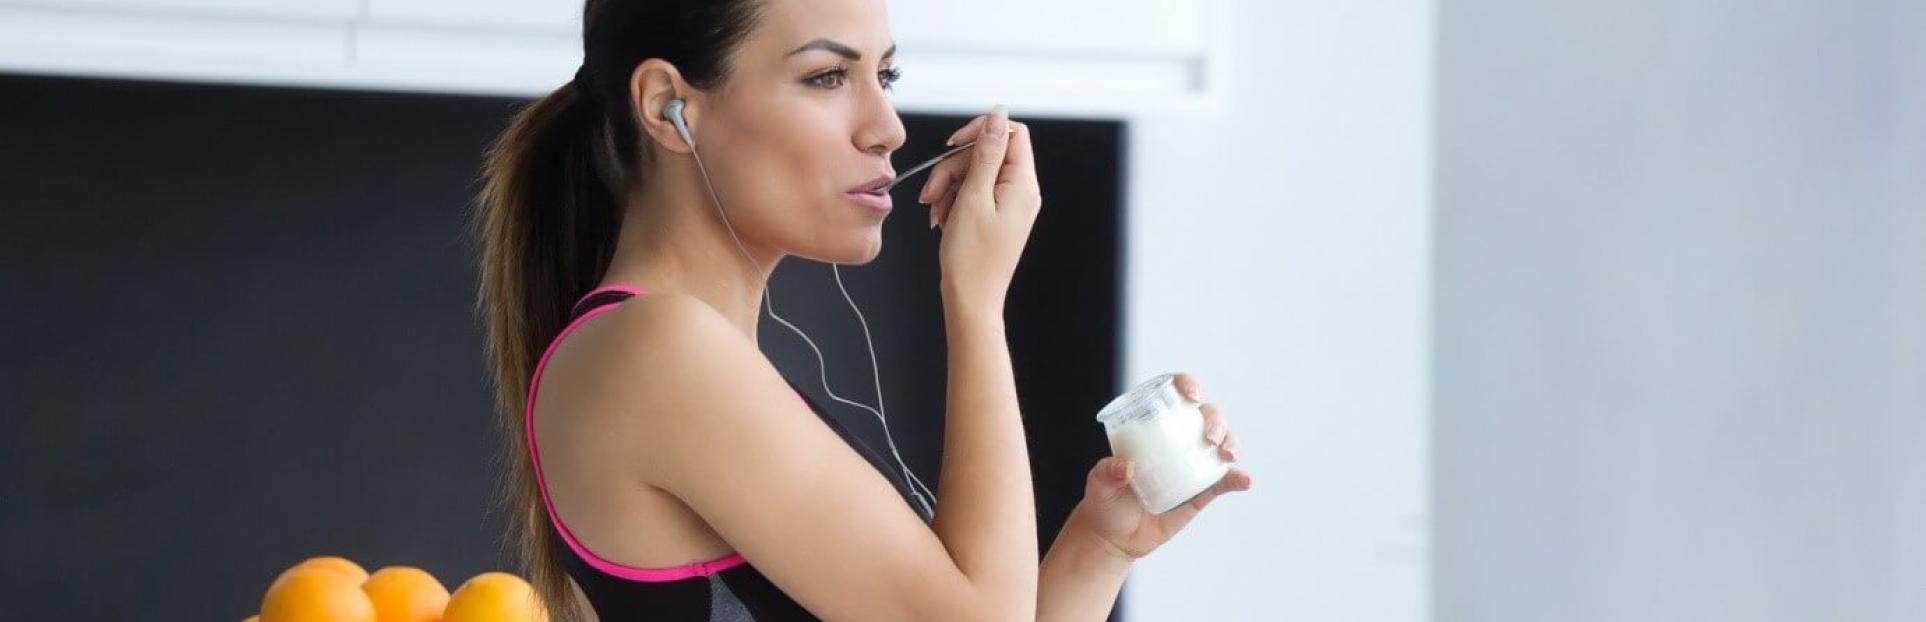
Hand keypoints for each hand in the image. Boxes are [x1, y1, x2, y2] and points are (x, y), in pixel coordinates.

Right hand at [917, 105, 1039, 316]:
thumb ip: (987, 154)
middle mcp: (1021, 192)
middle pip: (987, 154)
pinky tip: (941, 219)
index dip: (981, 131)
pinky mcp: (995, 216)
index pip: (1011, 133)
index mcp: (1023, 185)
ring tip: (935, 210)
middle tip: (933, 191)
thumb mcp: (974, 197)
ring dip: (948, 186)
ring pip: (974, 173)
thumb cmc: (971, 258)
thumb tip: (998, 116)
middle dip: (954, 168)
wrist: (971, 301)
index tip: (953, 145)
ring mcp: (1009, 204)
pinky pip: (972, 193)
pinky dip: (953, 201)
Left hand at [1067, 372, 1251, 558]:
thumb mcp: (1098, 483)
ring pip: (1220, 444)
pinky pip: (1223, 481)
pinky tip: (1244, 479)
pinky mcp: (1201, 492)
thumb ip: (1106, 473)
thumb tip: (1127, 467)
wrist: (1114, 538)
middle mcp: (1177, 441)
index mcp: (1153, 428)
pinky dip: (1237, 478)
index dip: (1187, 386)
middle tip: (1209, 437)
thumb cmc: (1104, 501)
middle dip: (1215, 420)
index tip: (1191, 395)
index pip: (1174, 396)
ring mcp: (1192, 465)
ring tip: (1226, 454)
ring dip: (1230, 442)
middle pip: (1206, 417)